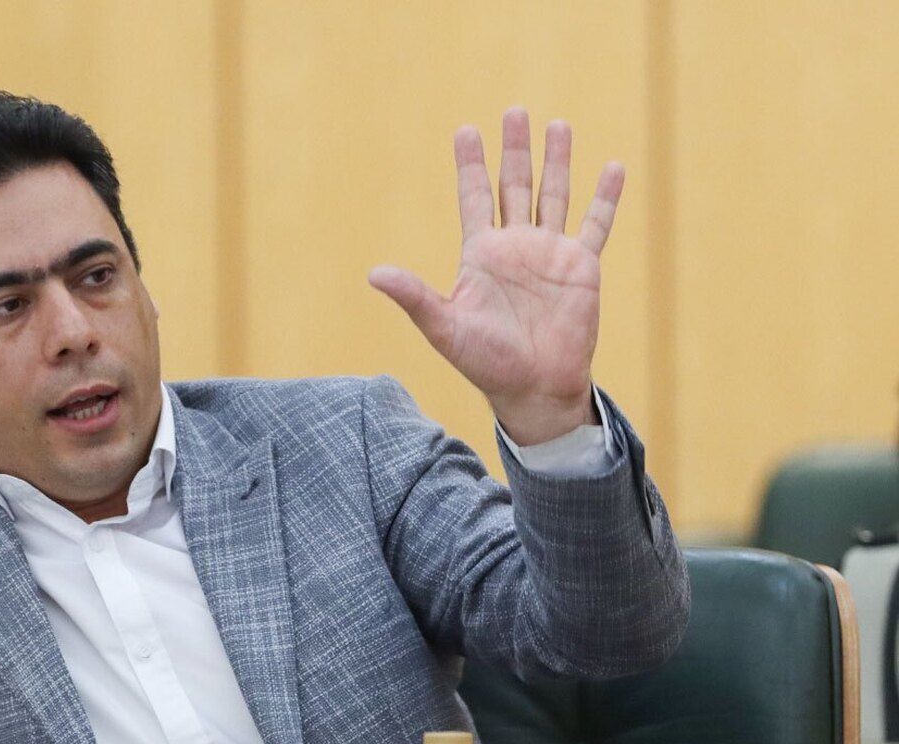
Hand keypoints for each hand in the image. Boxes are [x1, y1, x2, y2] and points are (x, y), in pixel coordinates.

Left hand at [369, 107, 624, 445]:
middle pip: (514, 186)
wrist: (533, 388)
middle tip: (514, 111)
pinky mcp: (581, 267)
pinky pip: (595, 225)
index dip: (471, 166)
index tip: (466, 131)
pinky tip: (611, 167)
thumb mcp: (445, 327)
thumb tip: (374, 274)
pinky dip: (604, 197)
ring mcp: (549, 254)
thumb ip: (415, 296)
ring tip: (557, 125)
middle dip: (514, 150)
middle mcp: (515, 247)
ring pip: (554, 196)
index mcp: (481, 255)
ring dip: (556, 162)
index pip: (475, 198)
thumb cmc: (486, 363)